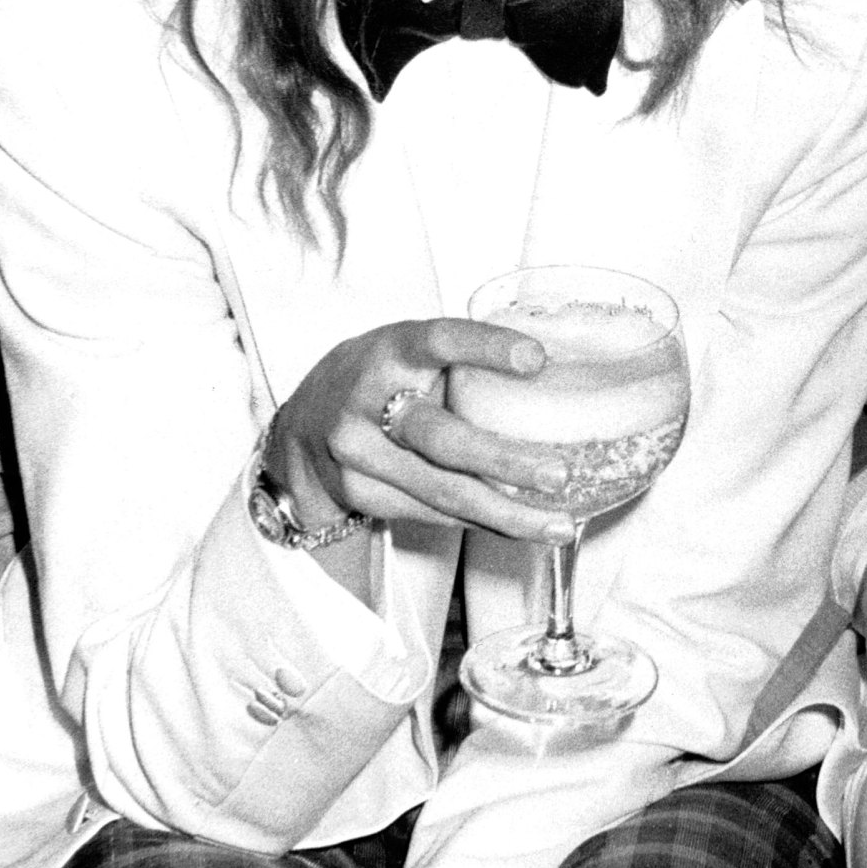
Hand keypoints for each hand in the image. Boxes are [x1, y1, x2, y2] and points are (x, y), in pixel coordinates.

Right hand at [268, 317, 566, 543]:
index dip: (486, 346)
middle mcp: (368, 398)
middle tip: (559, 473)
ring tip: (559, 525)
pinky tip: (522, 527)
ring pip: (440, 488)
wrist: (304, 429)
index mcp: (393, 349)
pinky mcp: (359, 493)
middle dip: (503, 459)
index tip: (536, 358)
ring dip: (506, 513)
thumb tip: (562, 376)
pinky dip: (482, 522)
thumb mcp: (413, 353)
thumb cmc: (384, 381)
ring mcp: (358, 452)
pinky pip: (432, 512)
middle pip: (439, 436)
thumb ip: (465, 363)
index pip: (439, 340)